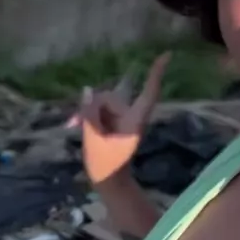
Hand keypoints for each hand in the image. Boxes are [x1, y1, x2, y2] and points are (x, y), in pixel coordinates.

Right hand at [70, 53, 170, 185]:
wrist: (109, 185)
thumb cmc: (106, 165)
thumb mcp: (93, 139)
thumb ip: (90, 114)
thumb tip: (87, 90)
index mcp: (134, 119)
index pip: (149, 92)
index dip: (156, 73)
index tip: (166, 55)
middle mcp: (131, 117)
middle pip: (112, 98)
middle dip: (93, 106)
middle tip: (76, 123)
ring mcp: (122, 122)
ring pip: (102, 105)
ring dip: (88, 113)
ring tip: (73, 127)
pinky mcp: (113, 127)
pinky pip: (100, 114)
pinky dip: (89, 118)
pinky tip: (75, 126)